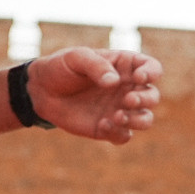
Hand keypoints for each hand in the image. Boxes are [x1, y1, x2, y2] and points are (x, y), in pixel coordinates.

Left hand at [26, 46, 162, 143]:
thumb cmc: (61, 68)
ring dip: (138, 120)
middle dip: (145, 99)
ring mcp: (119, 109)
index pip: (152, 68)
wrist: (42, 91)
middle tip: (128, 99)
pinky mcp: (108, 128)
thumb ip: (96, 65)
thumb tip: (114, 82)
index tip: (139, 76)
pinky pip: (124, 136)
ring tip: (118, 115)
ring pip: (145, 119)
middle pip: (152, 96)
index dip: (152, 72)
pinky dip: (119, 133)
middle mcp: (127, 88)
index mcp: (124, 66)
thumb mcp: (76, 58)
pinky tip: (102, 124)